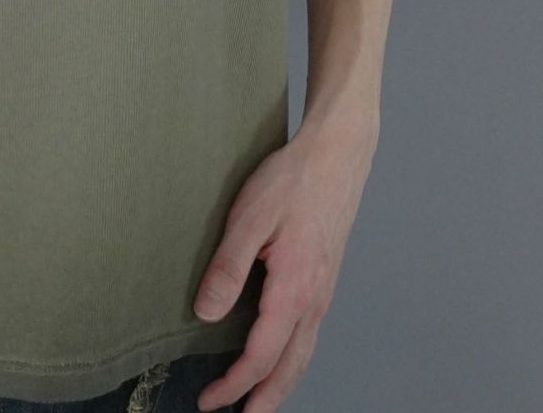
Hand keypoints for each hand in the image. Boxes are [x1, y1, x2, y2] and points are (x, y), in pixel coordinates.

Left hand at [190, 113, 377, 410]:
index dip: (233, 384)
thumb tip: (206, 314)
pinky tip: (282, 353)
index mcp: (294, 291)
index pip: (261, 356)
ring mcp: (323, 290)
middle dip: (263, 399)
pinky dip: (294, 357)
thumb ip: (227, 268)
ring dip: (281, 383)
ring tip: (260, 401)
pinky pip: (310, 333)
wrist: (336, 155)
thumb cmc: (292, 180)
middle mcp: (314, 300)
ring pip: (303, 354)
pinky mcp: (324, 278)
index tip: (208, 400)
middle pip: (289, 367)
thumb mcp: (249, 218)